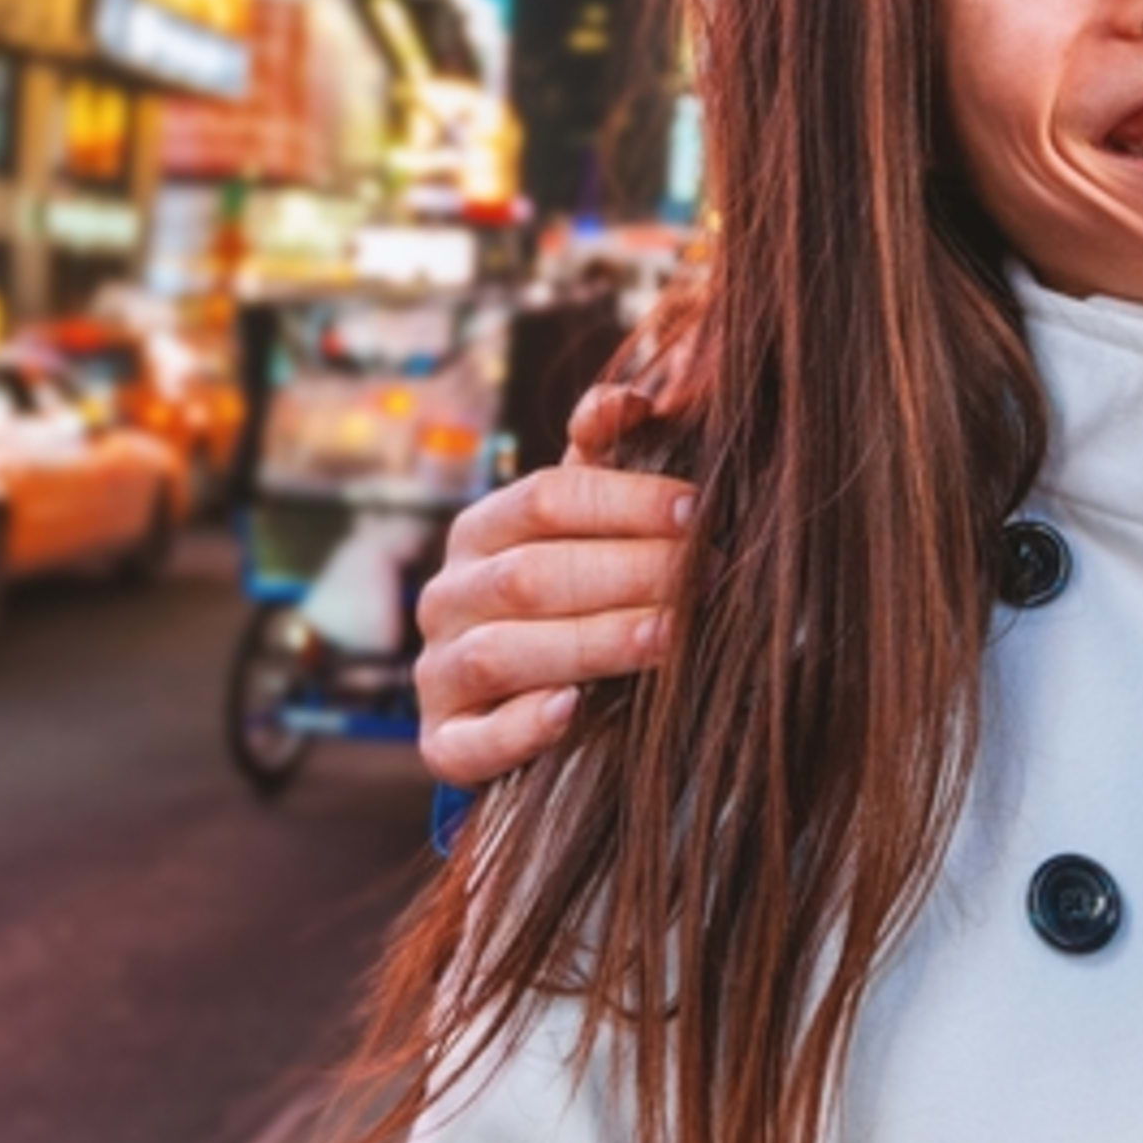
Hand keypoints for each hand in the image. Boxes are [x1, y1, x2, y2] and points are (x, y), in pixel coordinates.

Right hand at [418, 385, 689, 786]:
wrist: (519, 704)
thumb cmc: (570, 599)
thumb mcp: (582, 530)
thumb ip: (602, 464)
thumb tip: (632, 398)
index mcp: (480, 531)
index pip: (544, 498)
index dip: (623, 500)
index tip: (696, 511)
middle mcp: (447, 597)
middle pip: (530, 575)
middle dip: (626, 573)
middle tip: (704, 578)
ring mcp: (438, 673)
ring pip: (502, 652)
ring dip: (592, 643)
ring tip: (669, 637)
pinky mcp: (444, 744)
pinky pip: (472, 741)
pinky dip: (520, 727)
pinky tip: (572, 710)